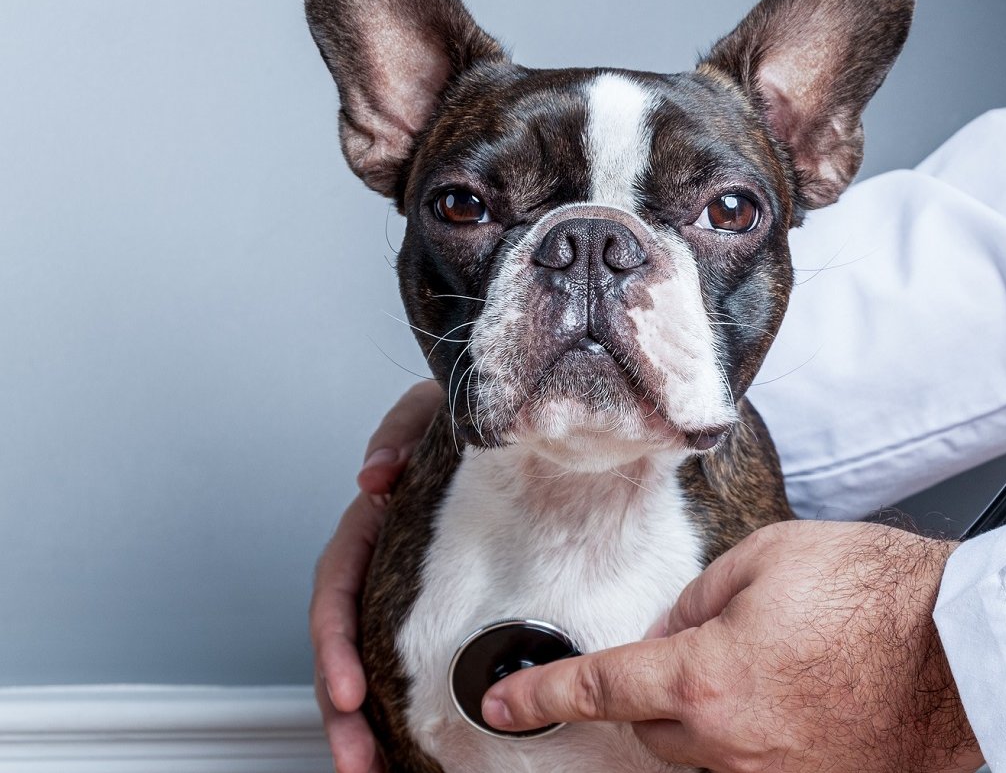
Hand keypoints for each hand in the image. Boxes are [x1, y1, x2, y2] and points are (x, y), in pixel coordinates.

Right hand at [311, 381, 442, 772]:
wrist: (527, 418)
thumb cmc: (476, 417)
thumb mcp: (436, 411)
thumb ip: (402, 430)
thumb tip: (375, 476)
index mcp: (374, 521)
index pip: (338, 586)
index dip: (335, 642)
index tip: (350, 691)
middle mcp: (381, 560)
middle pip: (342, 643)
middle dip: (339, 708)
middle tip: (356, 757)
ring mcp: (403, 587)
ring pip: (366, 662)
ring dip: (359, 723)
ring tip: (368, 769)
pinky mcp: (437, 607)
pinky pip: (407, 660)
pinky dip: (398, 708)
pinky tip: (404, 748)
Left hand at [481, 521, 983, 772]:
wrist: (963, 650)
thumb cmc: (882, 597)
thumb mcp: (770, 557)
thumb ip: (699, 596)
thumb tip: (673, 628)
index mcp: (705, 680)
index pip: (599, 688)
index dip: (540, 694)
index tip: (503, 701)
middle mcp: (728, 746)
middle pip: (652, 731)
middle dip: (663, 691)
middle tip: (718, 644)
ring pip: (704, 755)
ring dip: (715, 718)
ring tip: (780, 670)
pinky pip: (756, 769)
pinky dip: (759, 739)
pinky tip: (798, 704)